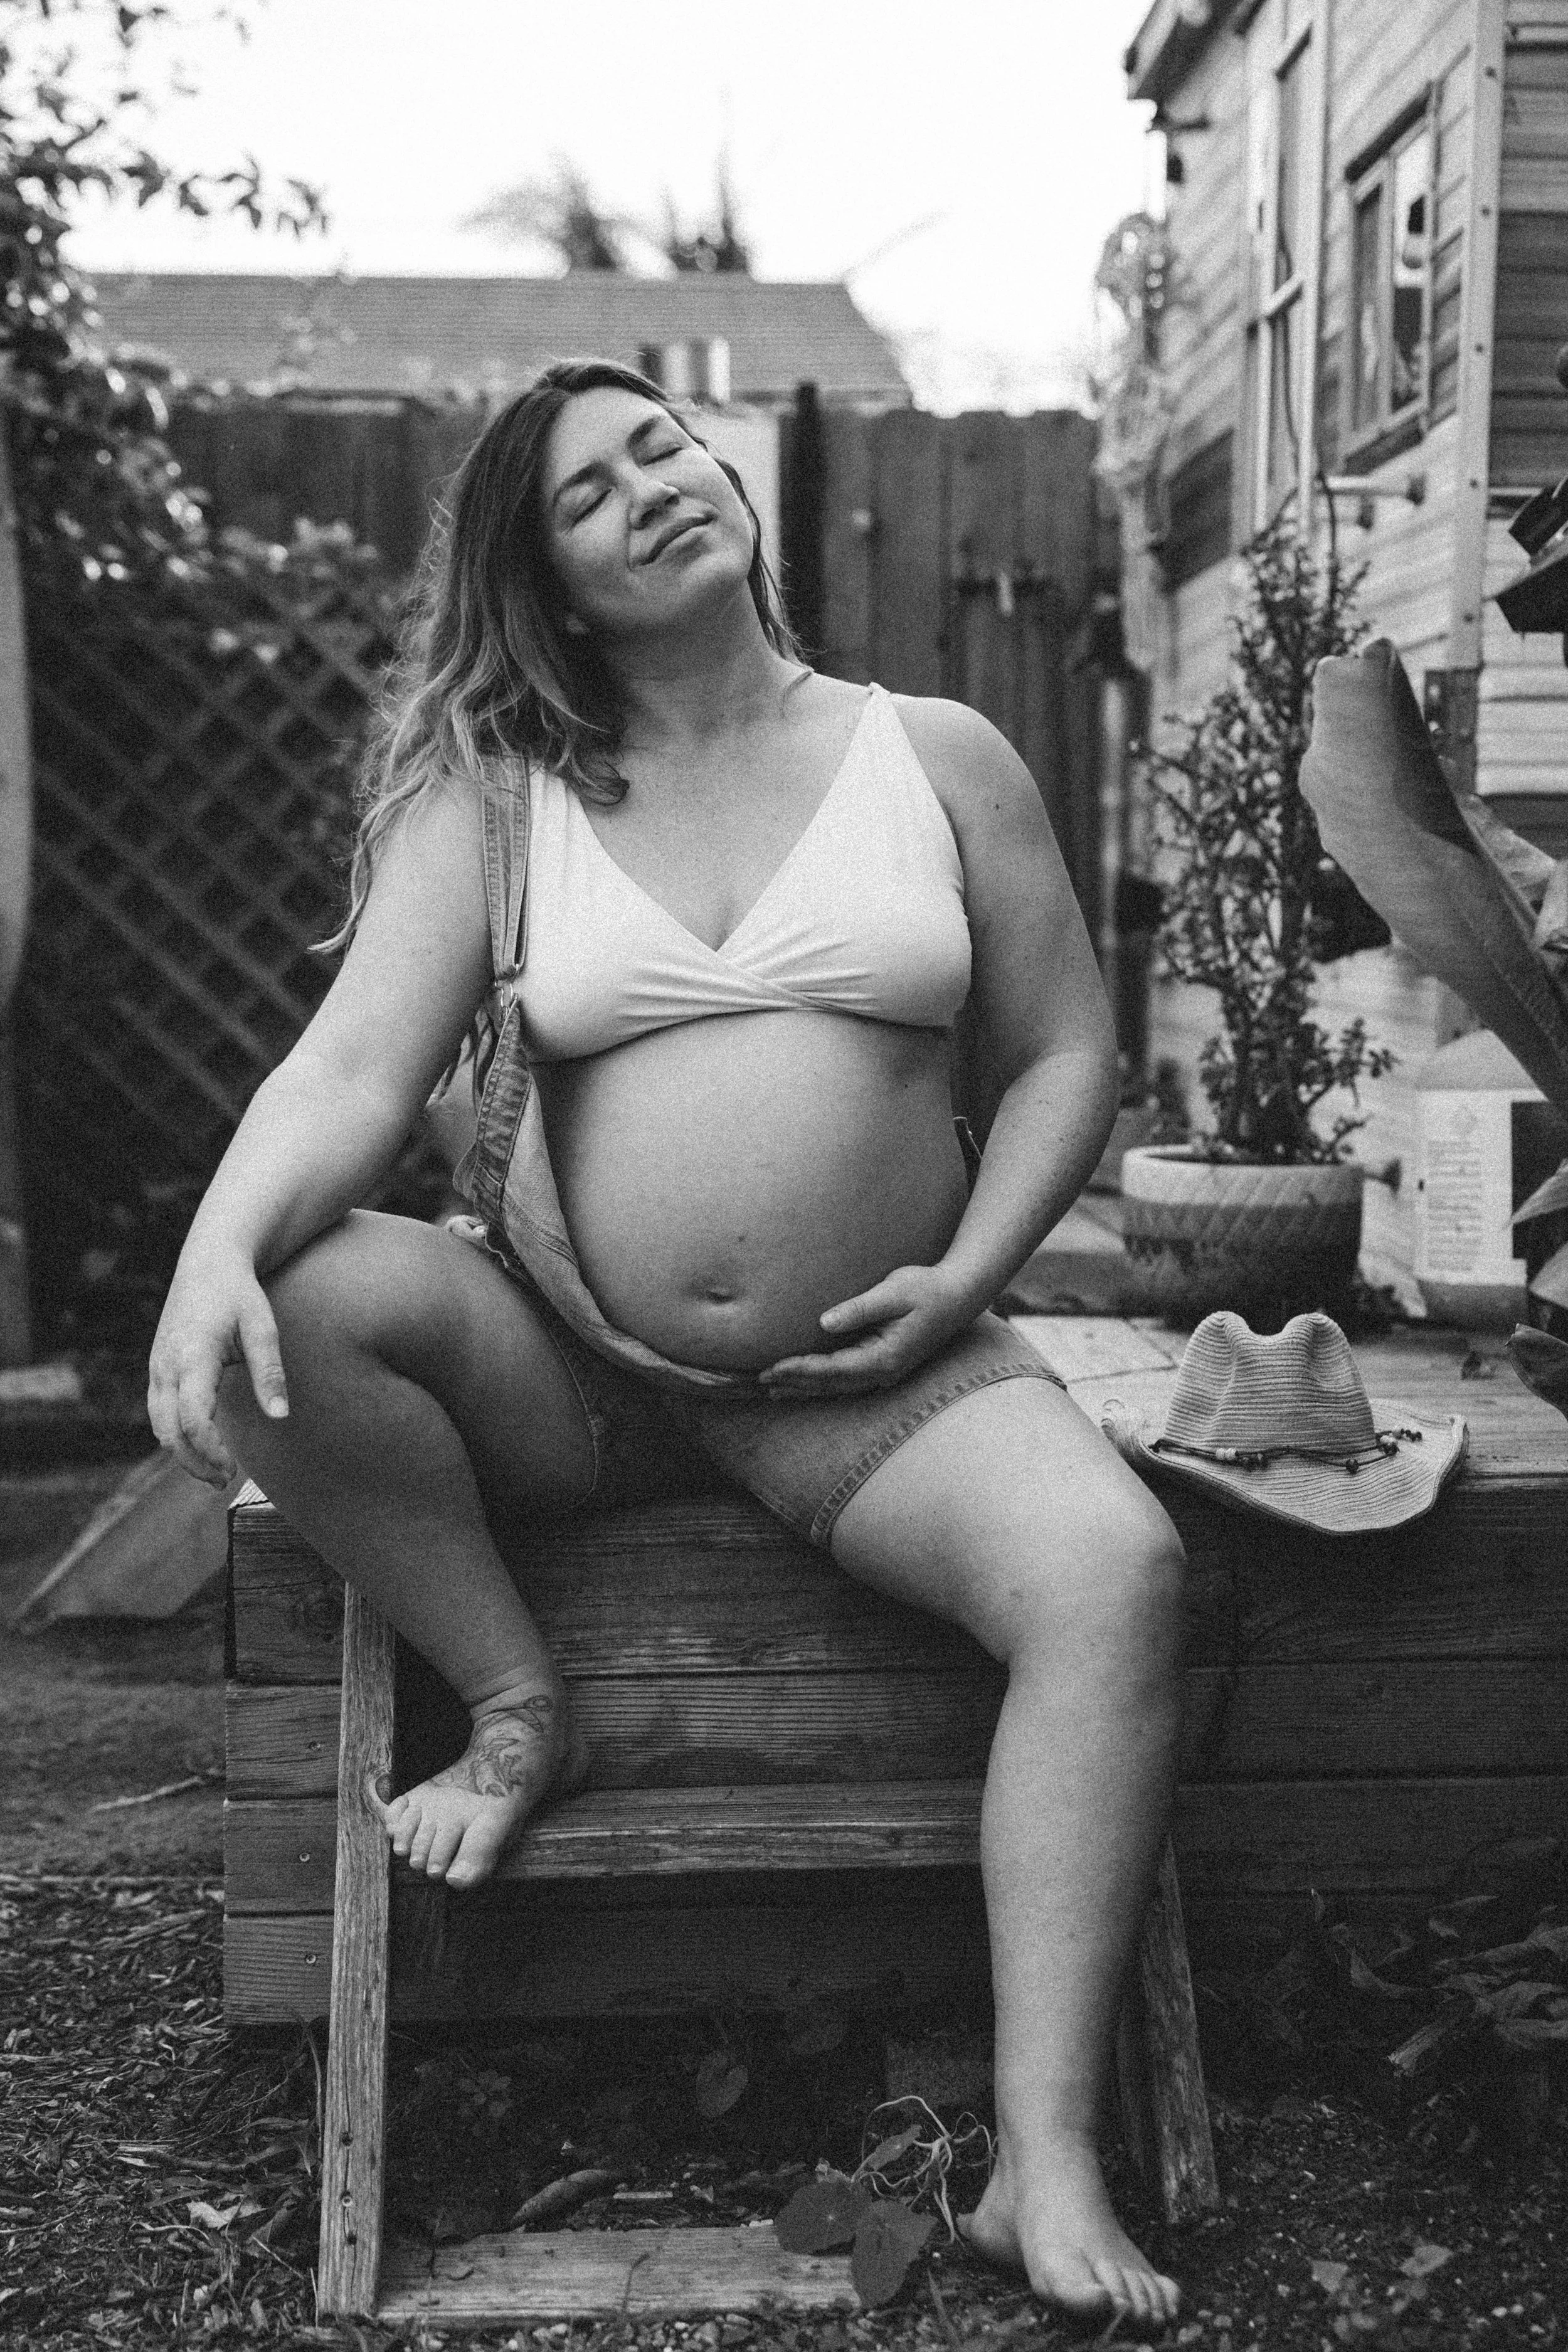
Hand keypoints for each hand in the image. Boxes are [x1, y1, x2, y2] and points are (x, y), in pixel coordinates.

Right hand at [147, 1250, 288, 1486]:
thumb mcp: (262, 1328)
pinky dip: (176, 1435)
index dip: (210, 1449)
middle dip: (194, 1462)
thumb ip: (270, 1373)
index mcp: (192, 1356)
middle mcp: (166, 1365)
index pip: (193, 1417)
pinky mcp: (157, 1369)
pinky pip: (159, 1412)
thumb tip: (280, 1416)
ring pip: (159, 1425)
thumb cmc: (239, 1295)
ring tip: (217, 1471)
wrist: (207, 1264)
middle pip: (169, 1431)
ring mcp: (156, 1367)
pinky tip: (202, 1445)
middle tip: (226, 1480)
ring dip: (183, 1453)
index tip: (232, 1467)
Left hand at [758, 1264, 973, 1398]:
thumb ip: (859, 1309)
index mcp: (884, 1358)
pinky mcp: (884, 1364)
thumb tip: (824, 1322)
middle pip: (831, 1384)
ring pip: (838, 1387)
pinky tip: (807, 1382)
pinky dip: (823, 1383)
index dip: (800, 1369)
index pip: (832, 1369)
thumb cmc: (925, 1289)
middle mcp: (884, 1372)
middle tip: (760, 1380)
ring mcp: (886, 1372)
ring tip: (774, 1389)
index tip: (772, 1367)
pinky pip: (847, 1380)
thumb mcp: (893, 1292)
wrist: (957, 1296)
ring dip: (807, 1388)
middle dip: (796, 1382)